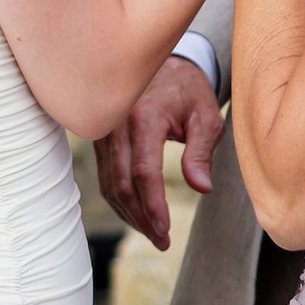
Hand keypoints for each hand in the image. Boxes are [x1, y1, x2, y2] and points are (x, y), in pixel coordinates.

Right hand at [95, 56, 224, 246]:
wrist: (161, 63)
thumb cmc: (188, 91)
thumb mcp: (205, 116)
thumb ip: (201, 152)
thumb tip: (201, 188)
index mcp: (144, 115)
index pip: (144, 171)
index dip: (153, 206)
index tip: (165, 231)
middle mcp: (116, 123)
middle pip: (123, 183)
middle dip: (142, 218)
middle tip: (163, 241)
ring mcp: (103, 130)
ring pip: (110, 184)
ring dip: (130, 214)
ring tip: (154, 234)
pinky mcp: (98, 137)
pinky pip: (105, 176)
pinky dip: (120, 200)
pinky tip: (137, 214)